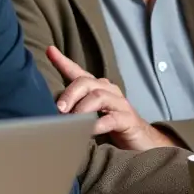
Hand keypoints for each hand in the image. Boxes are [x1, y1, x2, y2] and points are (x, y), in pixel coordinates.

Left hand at [47, 46, 175, 151]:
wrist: (143, 142)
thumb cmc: (112, 127)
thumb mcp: (90, 115)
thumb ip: (74, 110)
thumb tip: (51, 111)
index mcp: (97, 88)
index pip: (78, 72)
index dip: (63, 61)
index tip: (49, 50)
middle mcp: (109, 91)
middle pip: (86, 83)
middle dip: (69, 94)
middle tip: (58, 109)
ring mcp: (120, 104)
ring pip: (98, 96)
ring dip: (81, 108)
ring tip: (71, 120)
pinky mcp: (128, 120)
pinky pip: (112, 118)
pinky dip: (98, 124)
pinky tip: (89, 130)